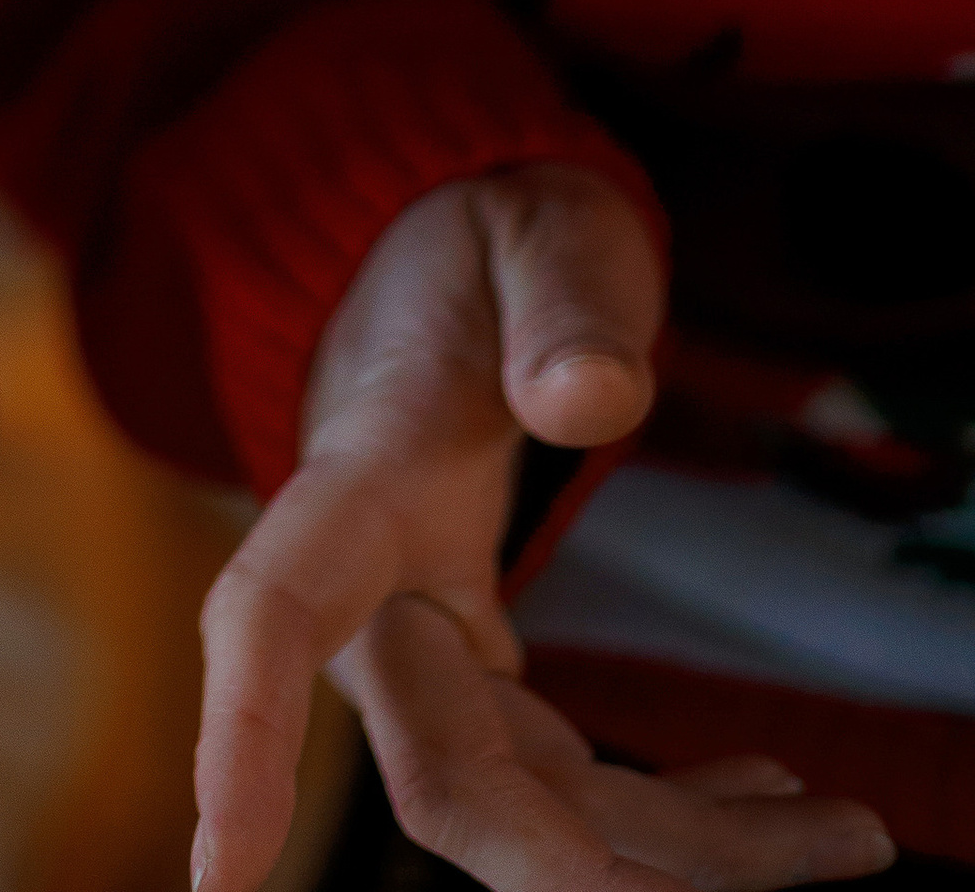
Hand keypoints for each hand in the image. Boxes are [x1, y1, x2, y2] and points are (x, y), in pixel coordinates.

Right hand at [192, 165, 893, 891]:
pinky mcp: (479, 676)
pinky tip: (768, 796)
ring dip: (684, 855)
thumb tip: (589, 399)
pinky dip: (672, 823)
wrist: (439, 266)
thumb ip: (561, 303)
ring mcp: (426, 653)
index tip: (216, 873)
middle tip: (823, 836)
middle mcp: (374, 598)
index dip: (244, 739)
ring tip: (842, 831)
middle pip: (451, 777)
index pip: (276, 613)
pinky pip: (566, 793)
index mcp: (362, 479)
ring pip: (533, 815)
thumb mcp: (542, 232)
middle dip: (606, 863)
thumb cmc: (487, 240)